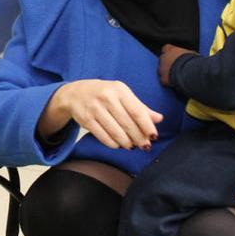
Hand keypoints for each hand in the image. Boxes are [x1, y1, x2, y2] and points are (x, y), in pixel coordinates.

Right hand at [43, 80, 162, 149]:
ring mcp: (95, 109)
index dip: (147, 126)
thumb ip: (140, 107)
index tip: (154, 136)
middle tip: (145, 145)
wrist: (75, 93)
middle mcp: (107, 98)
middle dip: (138, 137)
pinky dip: (113, 144)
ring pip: (116, 132)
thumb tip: (159, 118)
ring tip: (131, 146)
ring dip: (126, 142)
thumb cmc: (104, 93)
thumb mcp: (122, 94)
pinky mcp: (86, 120)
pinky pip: (103, 136)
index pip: (137, 111)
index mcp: (119, 90)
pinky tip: (118, 145)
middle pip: (127, 124)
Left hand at [158, 44, 195, 85]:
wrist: (189, 72)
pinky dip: (167, 81)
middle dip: (167, 62)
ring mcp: (162, 68)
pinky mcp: (163, 78)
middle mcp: (164, 58)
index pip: (166, 48)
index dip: (169, 52)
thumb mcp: (191, 54)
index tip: (173, 55)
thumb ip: (187, 54)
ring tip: (174, 75)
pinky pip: (163, 80)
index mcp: (171, 50)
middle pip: (162, 59)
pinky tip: (173, 83)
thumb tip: (191, 55)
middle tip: (174, 66)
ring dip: (166, 72)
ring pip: (161, 70)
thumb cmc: (192, 61)